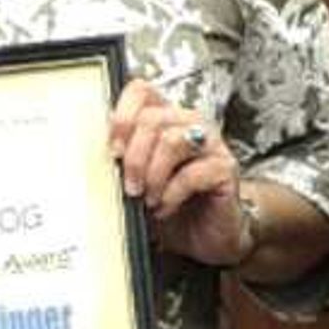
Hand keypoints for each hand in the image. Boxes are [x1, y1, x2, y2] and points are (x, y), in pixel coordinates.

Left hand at [110, 77, 250, 265]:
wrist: (203, 237)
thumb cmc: (170, 205)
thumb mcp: (138, 180)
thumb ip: (123, 159)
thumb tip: (102, 153)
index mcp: (166, 119)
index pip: (142, 91)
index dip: (123, 116)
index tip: (113, 150)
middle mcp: (190, 124)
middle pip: (153, 119)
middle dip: (134, 158)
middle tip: (130, 187)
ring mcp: (212, 144)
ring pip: (172, 141)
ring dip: (152, 175)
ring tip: (148, 199)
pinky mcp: (225, 168)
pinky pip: (192, 172)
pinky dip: (171, 194)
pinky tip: (165, 207)